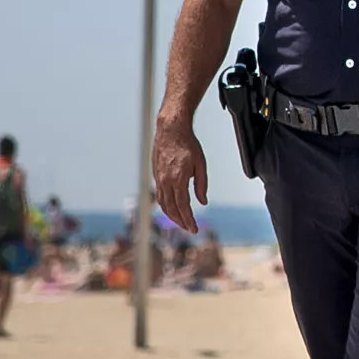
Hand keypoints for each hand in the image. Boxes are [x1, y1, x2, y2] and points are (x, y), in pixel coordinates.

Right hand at [152, 114, 207, 230]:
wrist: (171, 129)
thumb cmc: (188, 145)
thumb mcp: (201, 164)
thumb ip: (201, 185)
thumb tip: (203, 202)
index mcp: (178, 179)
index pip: (183, 206)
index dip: (188, 220)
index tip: (194, 229)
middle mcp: (165, 181)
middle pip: (171, 208)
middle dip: (180, 221)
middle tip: (189, 228)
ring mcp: (159, 178)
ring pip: (163, 204)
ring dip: (172, 216)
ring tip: (181, 222)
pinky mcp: (156, 175)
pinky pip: (159, 195)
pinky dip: (165, 205)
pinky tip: (172, 208)